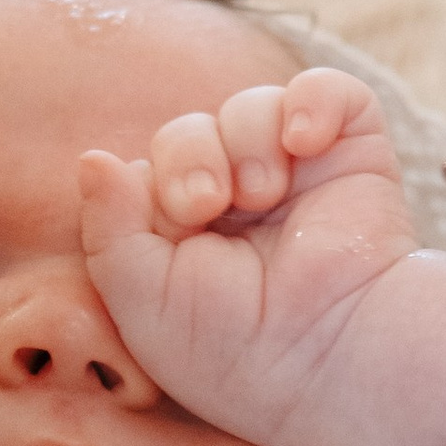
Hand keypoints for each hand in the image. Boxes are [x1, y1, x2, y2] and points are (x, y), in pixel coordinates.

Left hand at [79, 68, 413, 445]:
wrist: (329, 356)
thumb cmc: (234, 349)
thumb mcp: (142, 300)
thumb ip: (108, 229)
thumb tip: (92, 157)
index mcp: (188, 236)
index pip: (146, 171)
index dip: (151, 188)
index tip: (175, 230)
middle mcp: (240, 201)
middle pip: (188, 132)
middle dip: (188, 158)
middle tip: (208, 205)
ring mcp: (298, 175)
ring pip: (249, 107)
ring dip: (245, 140)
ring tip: (263, 194)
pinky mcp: (354, 152)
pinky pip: (327, 90)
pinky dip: (312, 102)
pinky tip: (304, 141)